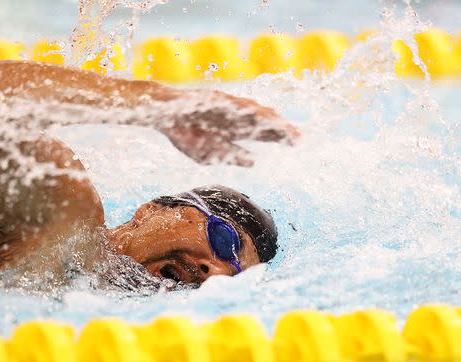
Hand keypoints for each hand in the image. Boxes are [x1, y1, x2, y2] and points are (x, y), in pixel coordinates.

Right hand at [157, 90, 298, 166]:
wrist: (163, 114)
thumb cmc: (184, 133)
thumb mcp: (210, 152)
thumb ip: (232, 155)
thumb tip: (254, 161)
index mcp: (233, 130)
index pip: (261, 134)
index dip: (278, 137)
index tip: (295, 144)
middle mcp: (235, 117)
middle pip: (262, 123)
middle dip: (280, 130)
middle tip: (299, 139)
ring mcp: (226, 107)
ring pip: (252, 113)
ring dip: (268, 120)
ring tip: (284, 127)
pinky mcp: (216, 99)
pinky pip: (233, 105)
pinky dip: (248, 110)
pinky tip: (259, 115)